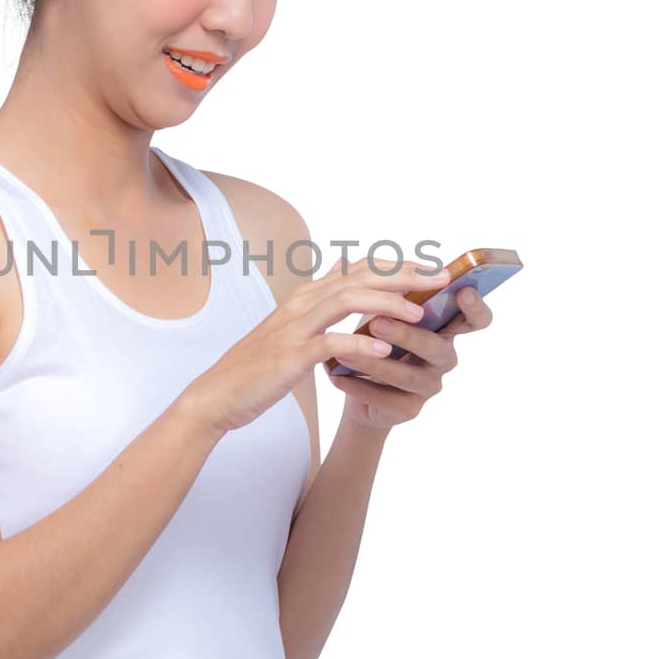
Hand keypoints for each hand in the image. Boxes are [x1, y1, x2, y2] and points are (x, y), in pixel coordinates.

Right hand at [183, 255, 452, 435]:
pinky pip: (329, 344)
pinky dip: (357, 343)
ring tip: (419, 313)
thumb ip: (319, 295)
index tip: (431, 268)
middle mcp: (301, 304)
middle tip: (440, 279)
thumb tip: (343, 264)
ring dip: (385, 303)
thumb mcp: (290, 323)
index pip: (357, 268)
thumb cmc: (258, 365)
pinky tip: (383, 349)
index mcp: (305, 296)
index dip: (396, 265)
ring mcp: (294, 329)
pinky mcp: (289, 357)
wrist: (218, 394)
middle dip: (403, 275)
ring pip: (346, 300)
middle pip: (358, 277)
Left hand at [328, 284, 493, 432]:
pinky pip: (384, 397)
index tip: (462, 292)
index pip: (475, 319)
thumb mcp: (379, 310)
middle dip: (406, 334)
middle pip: (435, 346)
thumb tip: (358, 259)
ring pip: (407, 376)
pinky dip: (357, 385)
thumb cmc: (374, 338)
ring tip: (344, 351)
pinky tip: (335, 375)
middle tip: (375, 322)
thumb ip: (381, 289)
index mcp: (444, 328)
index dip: (475, 307)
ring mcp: (429, 385)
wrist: (357, 385)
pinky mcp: (408, 409)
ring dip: (374, 362)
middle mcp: (443, 357)